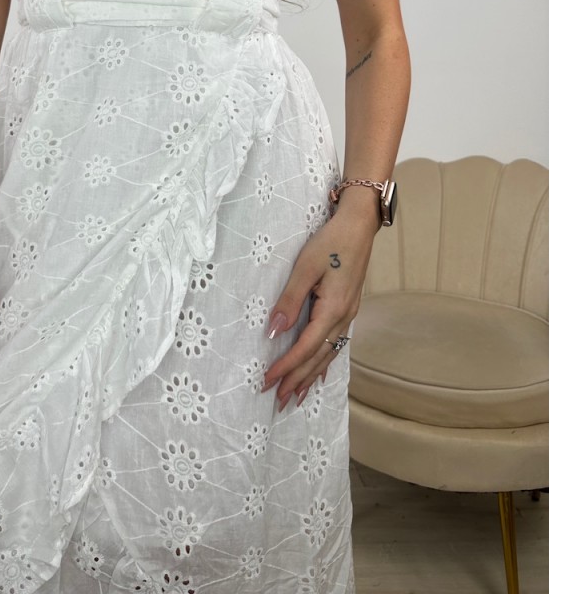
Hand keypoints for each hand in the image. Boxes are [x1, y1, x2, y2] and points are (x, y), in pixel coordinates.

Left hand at [262, 202, 377, 410]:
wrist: (359, 226)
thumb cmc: (330, 242)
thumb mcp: (305, 268)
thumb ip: (289, 301)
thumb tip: (273, 332)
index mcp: (333, 309)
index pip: (305, 347)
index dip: (286, 367)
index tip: (267, 381)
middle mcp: (344, 317)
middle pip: (318, 358)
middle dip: (297, 380)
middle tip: (279, 401)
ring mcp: (349, 314)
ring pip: (328, 353)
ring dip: (311, 376)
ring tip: (296, 396)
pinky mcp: (348, 308)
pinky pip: (336, 343)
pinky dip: (324, 362)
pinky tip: (319, 373)